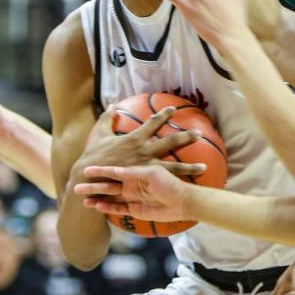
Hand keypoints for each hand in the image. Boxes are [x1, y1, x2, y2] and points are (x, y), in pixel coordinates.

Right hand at [75, 163, 192, 222]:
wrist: (183, 201)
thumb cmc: (169, 183)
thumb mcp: (151, 173)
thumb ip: (132, 172)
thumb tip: (115, 170)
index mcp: (135, 171)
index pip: (113, 170)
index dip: (99, 170)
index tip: (85, 169)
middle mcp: (131, 184)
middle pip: (108, 184)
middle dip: (93, 185)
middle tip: (76, 186)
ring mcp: (132, 197)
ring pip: (110, 197)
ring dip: (97, 197)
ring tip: (82, 199)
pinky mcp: (135, 210)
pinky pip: (118, 209)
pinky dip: (107, 208)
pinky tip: (95, 207)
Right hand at [78, 104, 206, 179]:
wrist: (90, 177)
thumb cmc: (94, 156)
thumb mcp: (99, 134)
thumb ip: (107, 119)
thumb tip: (112, 106)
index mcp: (134, 138)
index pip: (152, 123)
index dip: (163, 115)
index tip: (173, 109)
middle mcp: (144, 151)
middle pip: (170, 142)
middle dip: (186, 137)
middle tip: (199, 133)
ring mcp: (147, 168)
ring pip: (173, 166)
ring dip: (190, 167)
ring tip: (204, 167)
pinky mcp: (145, 182)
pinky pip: (163, 183)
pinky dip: (176, 184)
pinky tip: (188, 188)